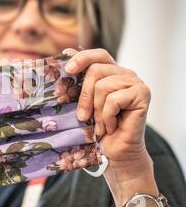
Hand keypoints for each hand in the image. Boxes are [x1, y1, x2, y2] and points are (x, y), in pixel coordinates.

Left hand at [63, 48, 158, 206]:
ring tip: (102, 123)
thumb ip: (80, 85)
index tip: (68, 70)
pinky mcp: (143, 94)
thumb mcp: (85, 103)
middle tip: (83, 116)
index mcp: (112, 72)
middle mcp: (126, 73)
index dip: (82, 58)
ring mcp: (136, 82)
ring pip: (103, 86)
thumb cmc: (98, 127)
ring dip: (97, 110)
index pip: (98, 54)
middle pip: (96, 70)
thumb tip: (64, 65)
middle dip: (84, 96)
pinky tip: (112, 126)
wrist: (117, 151)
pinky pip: (114, 100)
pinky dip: (108, 117)